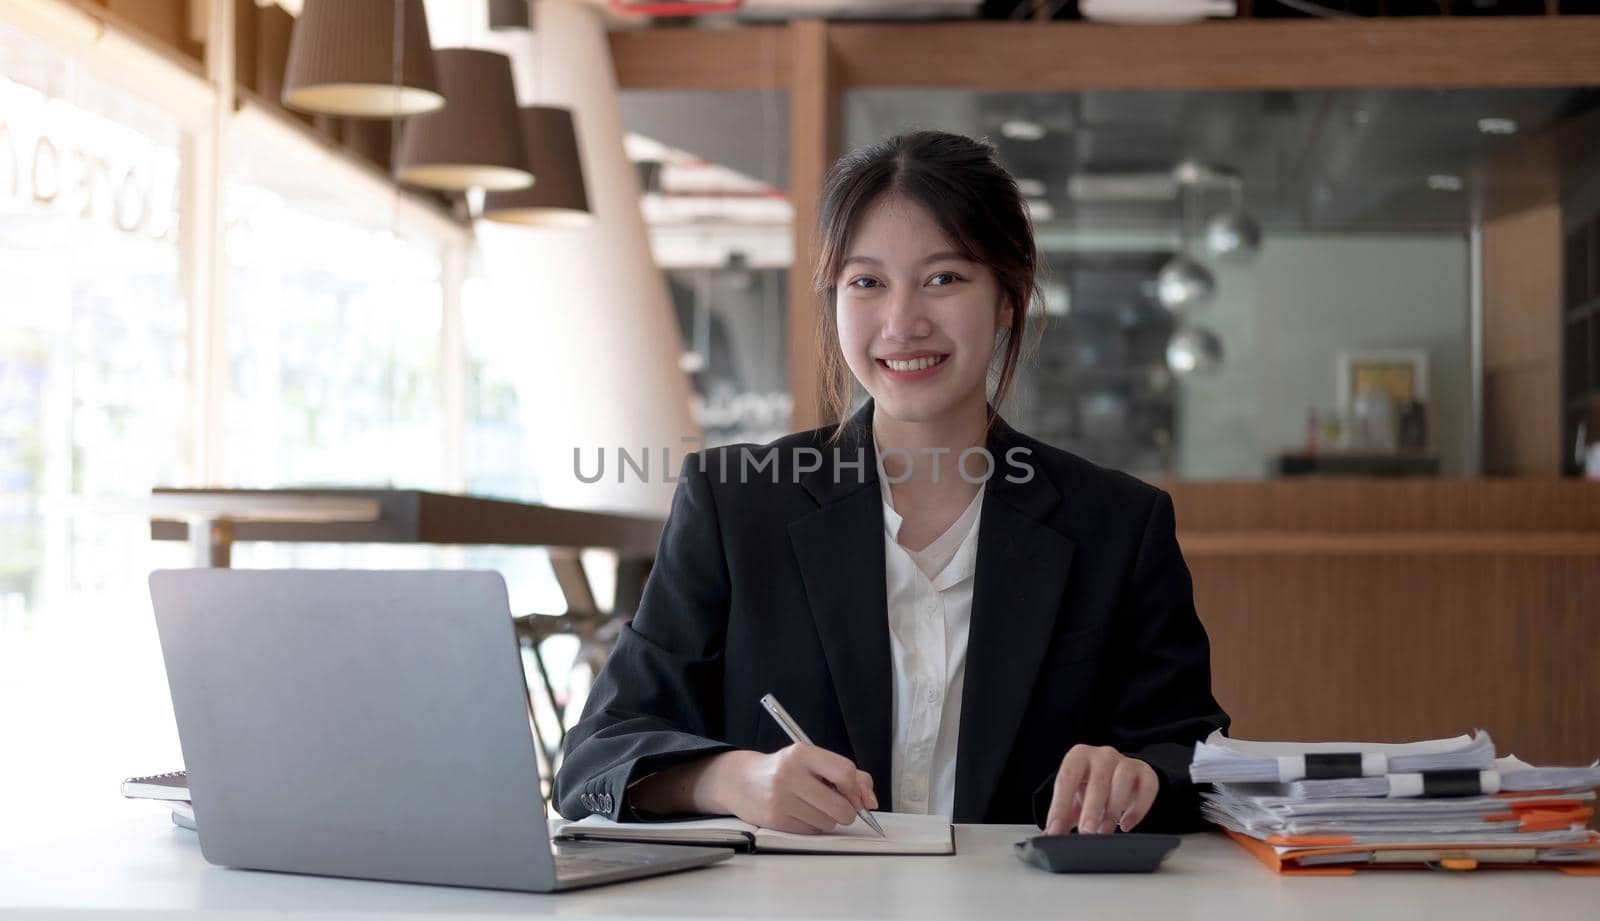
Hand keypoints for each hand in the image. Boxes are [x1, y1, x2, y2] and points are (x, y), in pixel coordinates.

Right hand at [699, 745, 876, 834]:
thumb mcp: (813, 761)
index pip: (845, 772)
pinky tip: (800, 814)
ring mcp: (781, 798)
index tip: (854, 795)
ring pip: (827, 822)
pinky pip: (811, 832)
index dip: (856, 789)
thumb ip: (849, 775)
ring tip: (813, 807)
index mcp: (803, 753)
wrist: (741, 781)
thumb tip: (870, 801)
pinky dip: (812, 827)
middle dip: (847, 811)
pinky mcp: (775, 819)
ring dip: (828, 819)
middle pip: (841, 805)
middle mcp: (790, 774)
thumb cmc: (784, 770)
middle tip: (839, 807)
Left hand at [1043, 744, 1157, 834]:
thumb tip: (1050, 835)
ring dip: (1114, 809)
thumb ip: (1061, 815)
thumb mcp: (1073, 800)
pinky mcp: (1146, 773)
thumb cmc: (1090, 787)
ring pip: (1123, 780)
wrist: (1116, 776)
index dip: (1061, 805)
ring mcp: (1125, 762)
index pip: (1066, 778)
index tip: (1056, 828)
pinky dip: (1138, 809)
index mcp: (1078, 757)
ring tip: (1105, 831)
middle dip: (1091, 809)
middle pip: (1097, 780)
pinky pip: (1147, 788)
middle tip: (1086, 832)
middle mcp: (1102, 755)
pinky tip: (1126, 825)